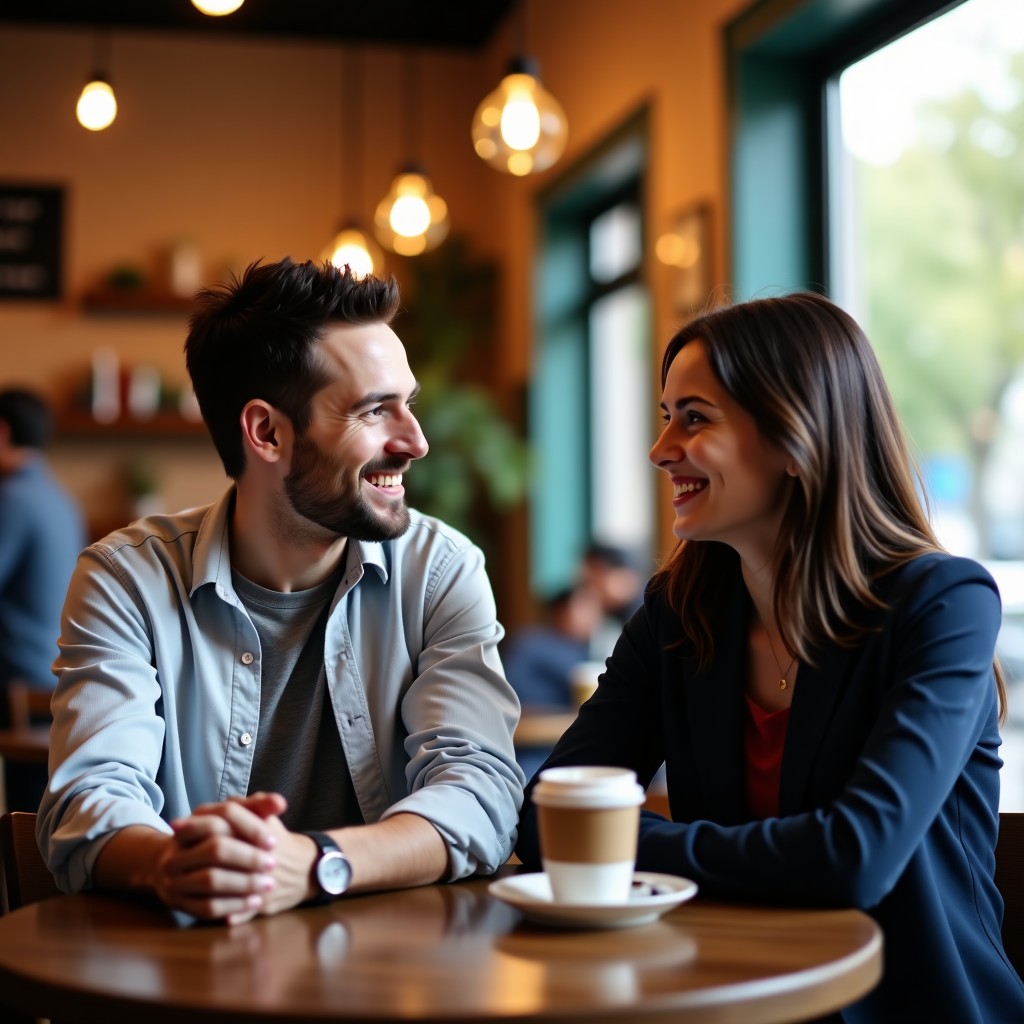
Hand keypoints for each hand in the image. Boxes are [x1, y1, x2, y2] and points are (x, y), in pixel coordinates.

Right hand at [156, 792, 292, 923]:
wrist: (175, 866)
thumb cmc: (215, 838)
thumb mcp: (231, 820)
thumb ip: (257, 807)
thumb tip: (280, 802)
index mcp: (194, 821)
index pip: (224, 815)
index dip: (252, 827)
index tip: (273, 841)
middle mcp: (178, 848)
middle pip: (216, 849)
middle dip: (248, 857)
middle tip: (273, 864)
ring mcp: (173, 877)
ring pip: (211, 879)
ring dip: (244, 883)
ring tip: (268, 885)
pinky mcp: (177, 902)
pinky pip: (207, 907)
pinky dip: (234, 905)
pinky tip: (254, 902)